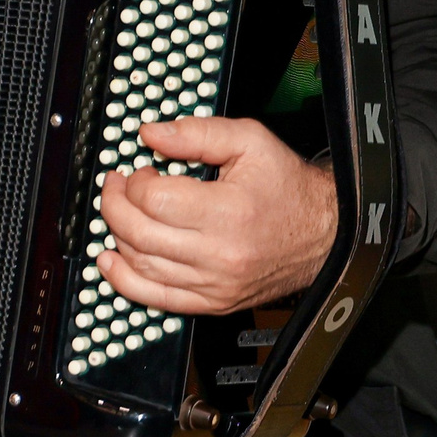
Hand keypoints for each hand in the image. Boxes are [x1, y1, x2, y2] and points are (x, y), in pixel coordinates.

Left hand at [94, 117, 337, 313]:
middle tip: (116, 186)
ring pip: (142, 265)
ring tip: (120, 212)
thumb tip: (151, 134)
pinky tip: (111, 260)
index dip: (135, 182)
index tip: (140, 171)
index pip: (154, 201)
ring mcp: (215, 284)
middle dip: (115, 205)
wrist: (326, 234)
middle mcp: (220, 254)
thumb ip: (198, 132)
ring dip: (117, 236)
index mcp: (229, 211)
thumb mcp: (251, 141)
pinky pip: (156, 299)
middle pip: (139, 234)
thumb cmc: (287, 187)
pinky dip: (124, 281)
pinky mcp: (213, 303)